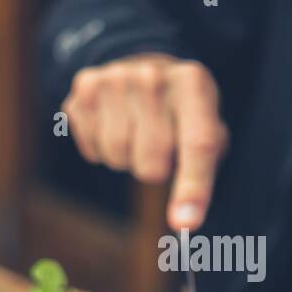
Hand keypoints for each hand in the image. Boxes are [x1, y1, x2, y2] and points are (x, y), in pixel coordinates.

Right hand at [61, 53, 227, 229]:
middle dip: (156, 170)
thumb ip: (202, 169)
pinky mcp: (84, 87)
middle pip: (152, 162)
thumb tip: (184, 222)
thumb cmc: (181, 113)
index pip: (198, 145)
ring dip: (127, 159)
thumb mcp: (207, 128)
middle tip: (160, 150)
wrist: (143, 66)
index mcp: (194, 84)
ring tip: (136, 134)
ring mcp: (115, 78)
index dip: (192, 188)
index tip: (185, 225)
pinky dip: (102, 149)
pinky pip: (92, 149)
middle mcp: (153, 76)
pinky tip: (113, 125)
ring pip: (118, 157)